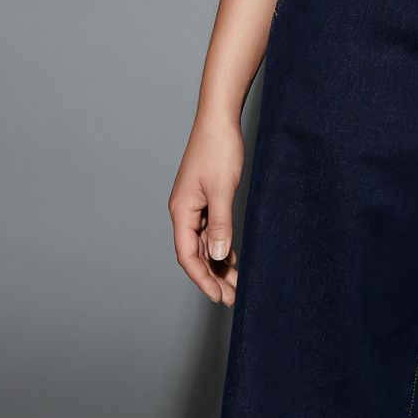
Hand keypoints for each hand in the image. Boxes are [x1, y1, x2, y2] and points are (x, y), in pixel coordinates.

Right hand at [169, 115, 244, 305]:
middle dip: (213, 277)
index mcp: (181, 211)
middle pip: (195, 254)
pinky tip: (232, 258)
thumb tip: (217, 257)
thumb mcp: (221, 190)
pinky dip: (220, 246)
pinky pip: (211, 231)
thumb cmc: (218, 149)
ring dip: (218, 264)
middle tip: (232, 298)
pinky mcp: (206, 199)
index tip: (219, 297)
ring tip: (235, 284)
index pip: (187, 255)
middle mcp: (184, 211)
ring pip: (204, 244)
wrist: (220, 119)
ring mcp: (194, 205)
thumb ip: (220, 225)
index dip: (202, 279)